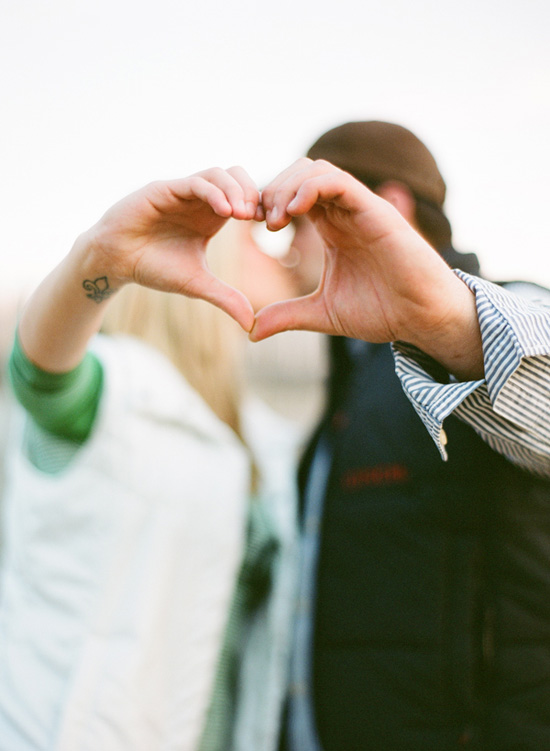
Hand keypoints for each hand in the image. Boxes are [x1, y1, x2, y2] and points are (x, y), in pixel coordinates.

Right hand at [85, 166, 260, 329]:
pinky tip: (225, 212)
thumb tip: (251, 325)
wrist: (116, 262)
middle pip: (237, 176)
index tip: (270, 226)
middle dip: (252, 193)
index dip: (260, 207)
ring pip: (218, 174)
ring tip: (242, 214)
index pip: (245, 197)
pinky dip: (213, 193)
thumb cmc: (154, 268)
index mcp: (211, 216)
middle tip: (258, 218)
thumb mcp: (197, 285)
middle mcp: (199, 199)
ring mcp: (182, 191)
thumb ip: (225, 299)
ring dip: (235, 190)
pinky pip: (194, 182)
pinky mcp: (163, 189)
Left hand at [252, 159, 482, 378]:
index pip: (292, 194)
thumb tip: (250, 331)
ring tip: (275, 220)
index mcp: (332, 228)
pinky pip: (338, 180)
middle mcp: (345, 212)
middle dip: (272, 191)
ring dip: (287, 187)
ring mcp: (361, 207)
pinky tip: (294, 213)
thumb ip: (287, 316)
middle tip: (260, 222)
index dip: (267, 203)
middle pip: (298, 173)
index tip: (251, 227)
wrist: (421, 318)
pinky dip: (310, 187)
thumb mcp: (322, 313)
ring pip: (315, 169)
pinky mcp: (376, 210)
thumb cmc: (382, 312)